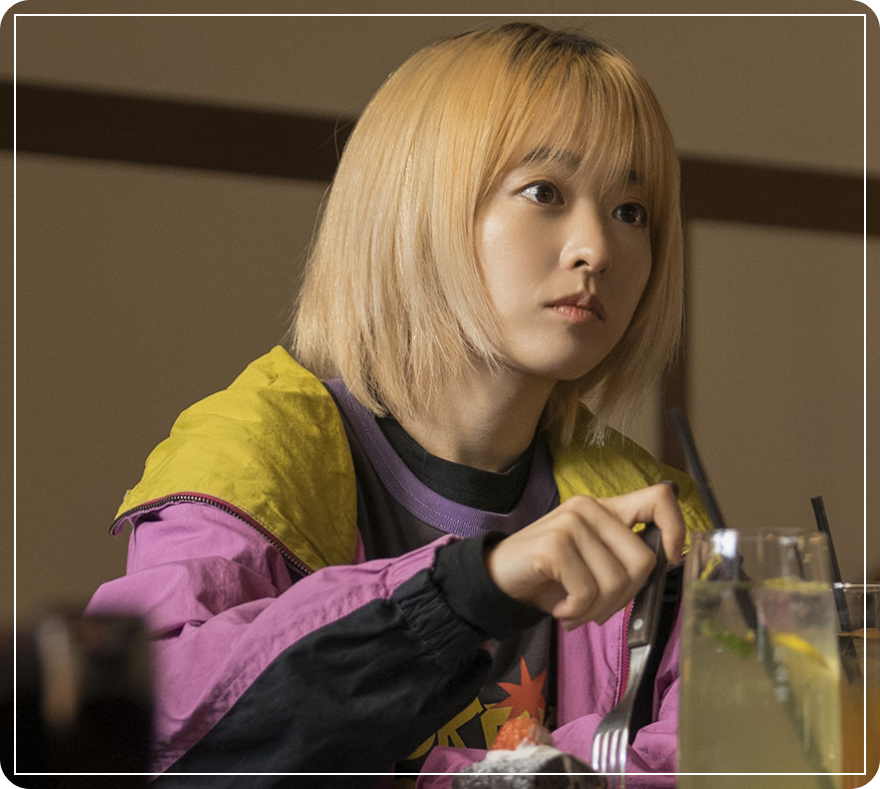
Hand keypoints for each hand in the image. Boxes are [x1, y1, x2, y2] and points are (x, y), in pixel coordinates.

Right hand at [484, 483, 684, 629]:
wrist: (498, 580)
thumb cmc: (550, 576)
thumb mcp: (593, 561)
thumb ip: (624, 556)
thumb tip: (671, 563)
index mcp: (606, 509)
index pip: (660, 499)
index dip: (675, 531)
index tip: (666, 562)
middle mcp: (589, 508)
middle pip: (643, 559)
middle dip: (625, 597)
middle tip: (598, 608)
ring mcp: (571, 522)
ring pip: (616, 581)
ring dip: (597, 610)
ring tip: (576, 611)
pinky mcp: (554, 544)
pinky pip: (587, 591)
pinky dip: (577, 612)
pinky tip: (562, 610)